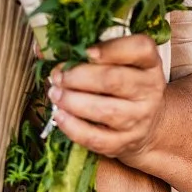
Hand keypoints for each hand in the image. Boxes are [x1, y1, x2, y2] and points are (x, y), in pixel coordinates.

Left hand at [47, 35, 166, 160]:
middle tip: (57, 75)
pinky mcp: (125, 143)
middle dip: (78, 76)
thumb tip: (43, 49)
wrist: (147, 122)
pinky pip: (97, 138)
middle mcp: (149, 89)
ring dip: (72, 101)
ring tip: (55, 93)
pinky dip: (74, 127)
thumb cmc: (122, 81)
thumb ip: (84, 50)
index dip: (112, 49)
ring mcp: (139, 118)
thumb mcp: (115, 60)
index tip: (86, 50)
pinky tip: (59, 116)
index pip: (140, 49)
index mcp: (148, 62)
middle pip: (113, 80)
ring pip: (105, 110)